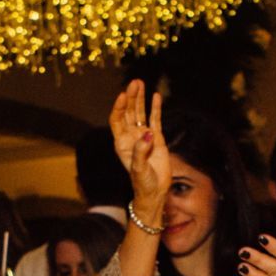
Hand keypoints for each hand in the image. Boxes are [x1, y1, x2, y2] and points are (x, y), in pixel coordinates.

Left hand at [109, 80, 171, 205]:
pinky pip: (155, 120)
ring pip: (140, 113)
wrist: (155, 192)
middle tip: (135, 83)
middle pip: (129, 113)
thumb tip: (148, 134)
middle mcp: (131, 137)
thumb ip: (141, 151)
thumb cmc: (143, 183)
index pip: (117, 120)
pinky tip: (156, 96)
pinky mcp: (157, 138)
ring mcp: (143, 136)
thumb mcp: (139, 169)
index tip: (123, 95)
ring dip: (140, 99)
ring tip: (141, 84)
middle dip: (131, 98)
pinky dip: (155, 108)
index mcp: (121, 143)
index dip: (119, 107)